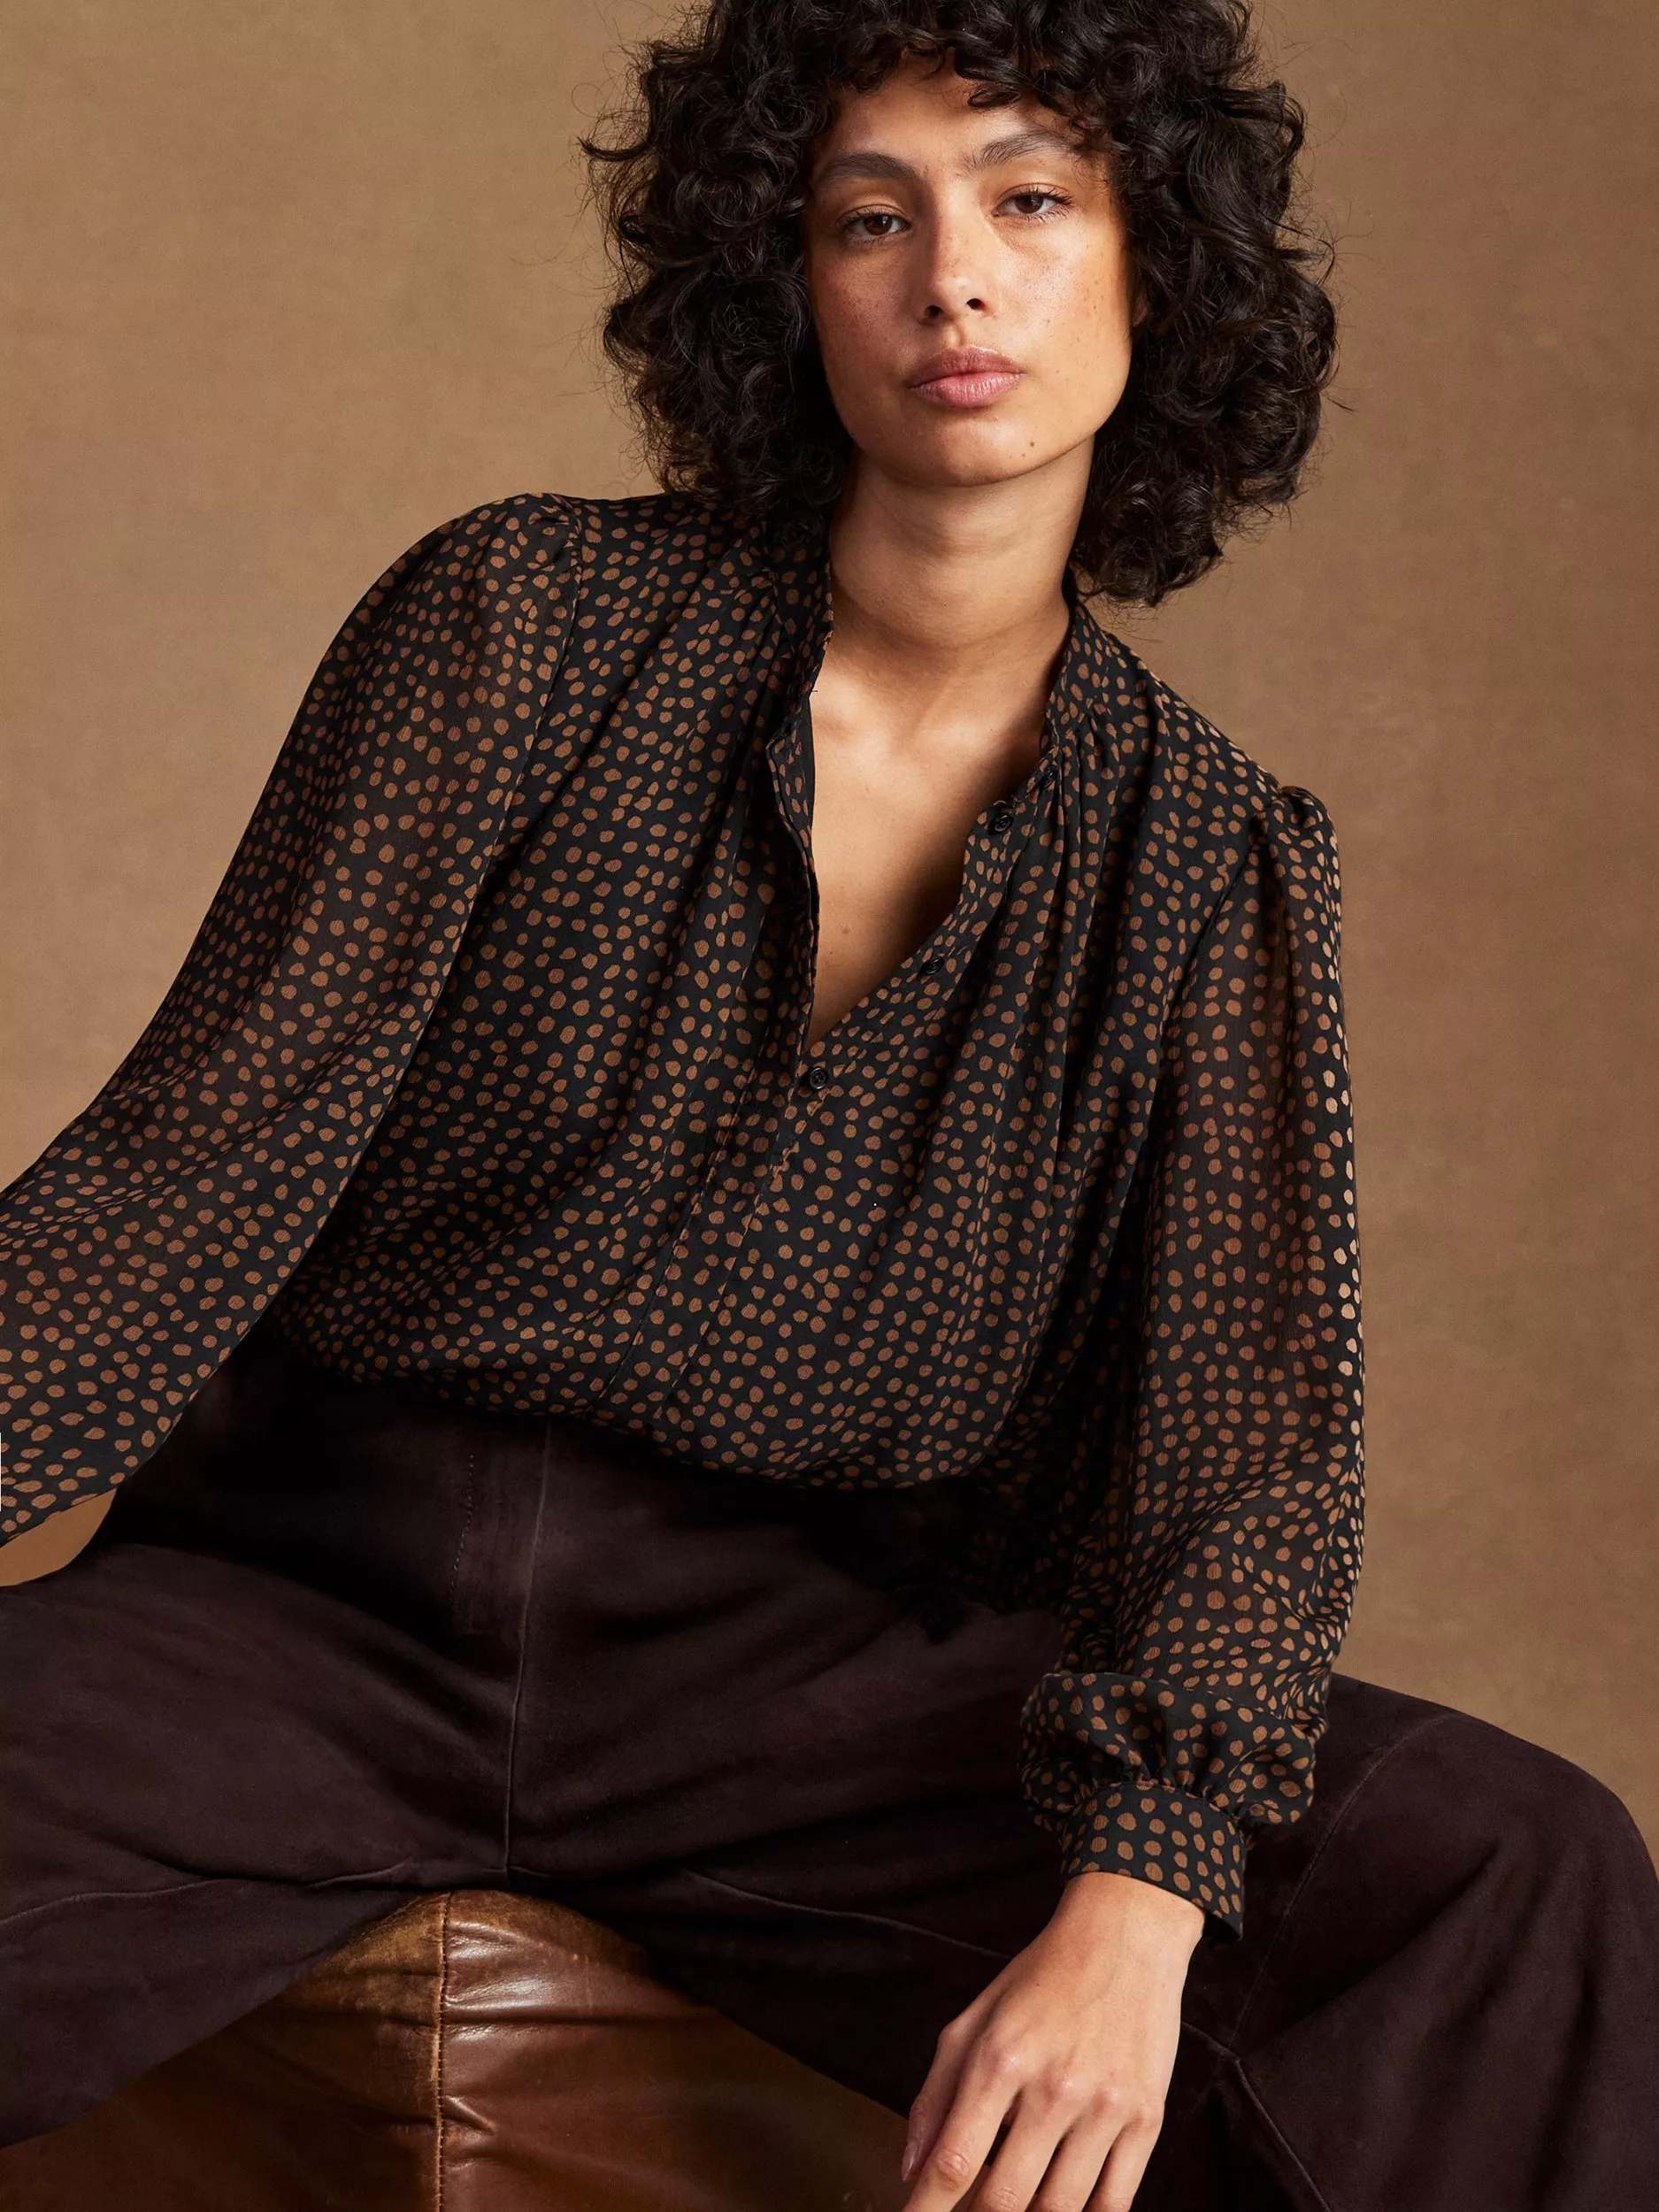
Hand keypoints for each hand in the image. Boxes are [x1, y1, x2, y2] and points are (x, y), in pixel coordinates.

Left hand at [899, 1869, 1203, 2211]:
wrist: (1125, 1936)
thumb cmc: (1042, 1978)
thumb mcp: (975, 2020)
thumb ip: (936, 2095)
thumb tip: (911, 2169)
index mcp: (1000, 2058)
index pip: (955, 2161)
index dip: (927, 2210)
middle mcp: (1053, 2087)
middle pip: (1005, 2199)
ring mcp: (1105, 2107)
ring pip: (1059, 2211)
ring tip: (1014, 2208)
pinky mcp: (1147, 2119)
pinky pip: (1113, 2203)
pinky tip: (1063, 2211)